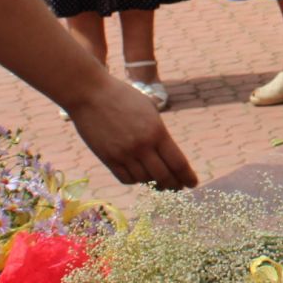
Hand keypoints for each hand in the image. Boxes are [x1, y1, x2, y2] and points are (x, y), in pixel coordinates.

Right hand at [66, 74, 198, 187]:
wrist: (90, 94)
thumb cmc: (122, 97)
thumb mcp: (149, 109)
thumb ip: (159, 132)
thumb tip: (168, 154)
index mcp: (157, 131)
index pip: (178, 163)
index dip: (187, 177)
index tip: (193, 183)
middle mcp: (142, 146)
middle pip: (164, 177)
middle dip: (174, 185)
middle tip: (178, 188)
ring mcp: (124, 154)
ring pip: (145, 180)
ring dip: (154, 182)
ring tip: (159, 182)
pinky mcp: (108, 159)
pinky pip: (126, 178)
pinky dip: (135, 180)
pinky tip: (139, 176)